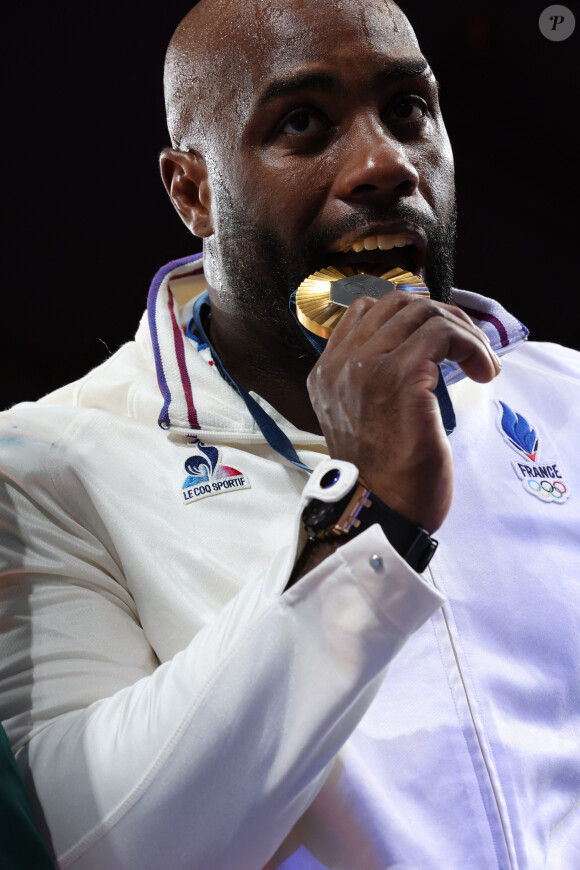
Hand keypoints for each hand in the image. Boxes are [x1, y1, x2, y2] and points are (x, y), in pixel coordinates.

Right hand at [307, 291, 500, 532]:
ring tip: (481, 362)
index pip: (364, 310)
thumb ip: (369, 383)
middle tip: (468, 347)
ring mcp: (366, 367)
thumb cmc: (380, 477)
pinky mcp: (399, 377)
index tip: (440, 341)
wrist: (378, 513)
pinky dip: (471, 346)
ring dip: (463, 332)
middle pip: (398, 304)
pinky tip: (483, 373)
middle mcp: (340, 364)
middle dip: (442, 317)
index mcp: (327, 373)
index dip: (411, 316)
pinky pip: (442, 333)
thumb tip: (417, 354)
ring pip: (423, 313)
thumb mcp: (360, 420)